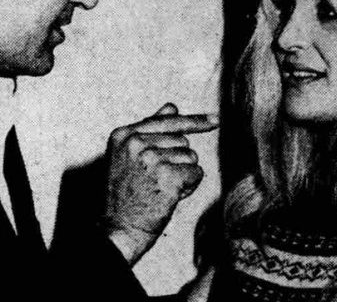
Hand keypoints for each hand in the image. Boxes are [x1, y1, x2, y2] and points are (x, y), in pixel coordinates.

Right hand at [103, 103, 217, 264]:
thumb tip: (171, 107)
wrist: (119, 229)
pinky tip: (169, 196)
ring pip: (190, 158)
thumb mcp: (128, 155)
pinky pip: (196, 173)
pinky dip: (189, 186)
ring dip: (182, 175)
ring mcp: (151, 158)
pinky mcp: (167, 176)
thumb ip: (150, 130)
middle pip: (182, 141)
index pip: (167, 121)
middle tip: (155, 181)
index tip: (216, 119)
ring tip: (159, 189)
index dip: (195, 121)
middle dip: (177, 161)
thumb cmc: (125, 194)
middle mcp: (136, 142)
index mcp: (124, 134)